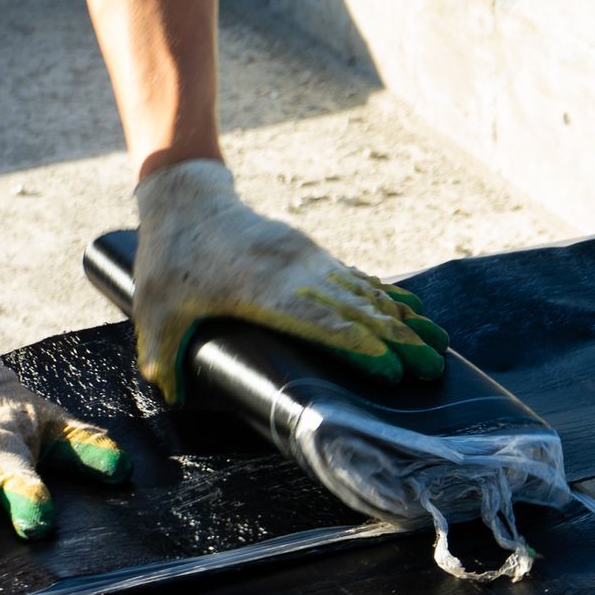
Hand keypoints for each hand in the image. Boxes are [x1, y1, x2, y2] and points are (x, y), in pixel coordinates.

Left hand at [132, 159, 449, 403]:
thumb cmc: (170, 259)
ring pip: (368, 296)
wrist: (189, 199)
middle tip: (433, 371)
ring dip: (406, 324)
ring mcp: (311, 263)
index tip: (392, 368)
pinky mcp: (315, 258)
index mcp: (263, 290)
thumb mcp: (153, 308)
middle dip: (399, 343)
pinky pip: (361, 282)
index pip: (320, 321)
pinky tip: (419, 315)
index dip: (358, 346)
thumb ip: (160, 354)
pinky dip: (392, 301)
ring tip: (441, 348)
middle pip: (357, 312)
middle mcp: (297, 274)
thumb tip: (170, 395)